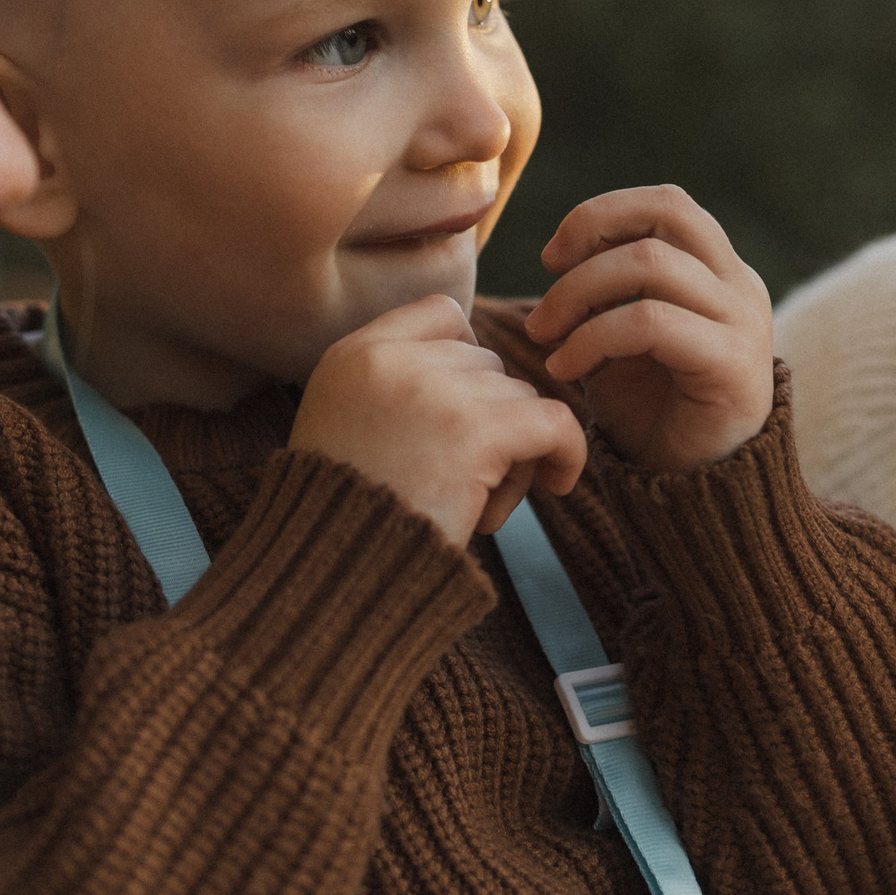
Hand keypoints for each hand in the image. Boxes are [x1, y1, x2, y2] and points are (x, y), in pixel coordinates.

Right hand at [294, 296, 585, 546]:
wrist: (329, 579)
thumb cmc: (342, 524)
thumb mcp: (342, 431)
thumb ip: (395, 390)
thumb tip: (482, 374)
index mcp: (352, 355)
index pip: (442, 315)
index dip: (469, 359)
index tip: (468, 411)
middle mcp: (390, 360)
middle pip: (487, 364)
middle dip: (490, 418)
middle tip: (466, 482)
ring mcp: (434, 391)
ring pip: (519, 398)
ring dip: (512, 452)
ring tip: (474, 506)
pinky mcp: (475, 431)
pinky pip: (553, 422)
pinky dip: (567, 450)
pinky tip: (559, 481)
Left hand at [524, 185, 773, 471]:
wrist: (690, 494)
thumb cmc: (649, 413)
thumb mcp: (617, 337)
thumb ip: (605, 290)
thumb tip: (563, 251)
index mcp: (718, 272)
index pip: (665, 204)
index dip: (602, 214)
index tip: (551, 256)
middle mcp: (740, 286)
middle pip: (666, 214)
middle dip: (588, 240)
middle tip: (545, 293)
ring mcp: (744, 323)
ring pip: (651, 264)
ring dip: (579, 295)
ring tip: (546, 340)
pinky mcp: (734, 365)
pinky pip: (652, 322)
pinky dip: (594, 337)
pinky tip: (566, 369)